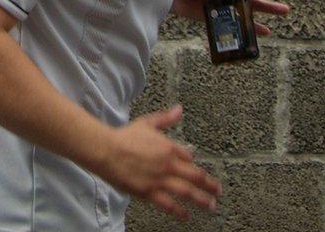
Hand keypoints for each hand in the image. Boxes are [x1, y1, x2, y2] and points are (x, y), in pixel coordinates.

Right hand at [97, 106, 220, 218]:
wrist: (106, 150)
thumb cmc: (124, 137)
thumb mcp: (146, 123)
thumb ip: (165, 118)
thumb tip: (179, 109)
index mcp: (168, 147)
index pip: (187, 155)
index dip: (192, 162)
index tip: (195, 166)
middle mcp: (168, 165)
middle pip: (195, 176)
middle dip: (209, 184)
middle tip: (218, 191)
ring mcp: (160, 180)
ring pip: (187, 192)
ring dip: (202, 199)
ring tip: (211, 205)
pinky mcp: (149, 192)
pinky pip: (168, 204)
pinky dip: (179, 211)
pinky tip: (186, 215)